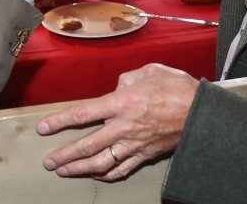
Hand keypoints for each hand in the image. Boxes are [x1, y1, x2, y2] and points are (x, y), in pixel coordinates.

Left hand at [36, 64, 197, 180]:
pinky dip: (106, 174)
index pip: (82, 114)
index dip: (59, 122)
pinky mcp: (146, 155)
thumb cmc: (178, 87)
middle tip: (48, 161)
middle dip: (64, 155)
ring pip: (101, 162)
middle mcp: (124, 127)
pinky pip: (122, 170)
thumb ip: (127, 79)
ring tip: (63, 172)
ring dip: (79, 169)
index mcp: (121, 103)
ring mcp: (134, 144)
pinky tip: (95, 175)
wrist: (203, 113)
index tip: (43, 129)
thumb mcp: (150, 70)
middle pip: (87, 145)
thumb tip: (117, 88)